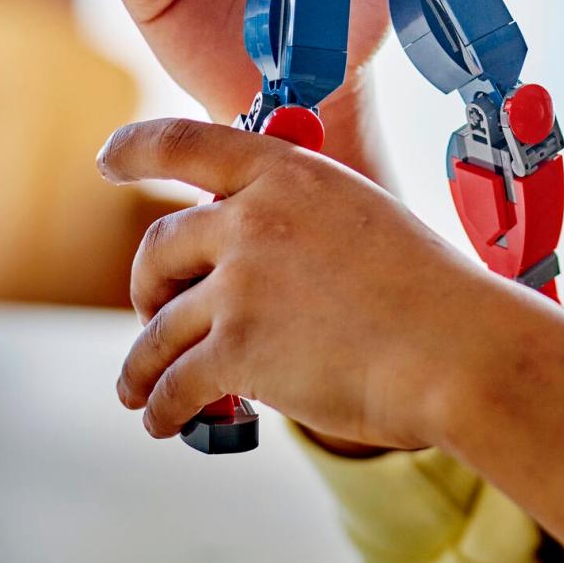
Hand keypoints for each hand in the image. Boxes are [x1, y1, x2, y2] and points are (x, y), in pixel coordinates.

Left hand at [98, 117, 513, 451]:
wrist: (454, 349)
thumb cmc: (427, 291)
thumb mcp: (360, 214)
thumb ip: (299, 218)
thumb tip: (252, 256)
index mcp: (286, 172)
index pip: (184, 142)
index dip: (135, 147)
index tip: (109, 158)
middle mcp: (252, 218)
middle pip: (158, 247)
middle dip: (147, 287)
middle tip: (152, 313)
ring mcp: (240, 284)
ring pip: (157, 326)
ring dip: (141, 364)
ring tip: (138, 390)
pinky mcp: (237, 350)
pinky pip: (174, 382)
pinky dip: (162, 407)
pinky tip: (164, 420)